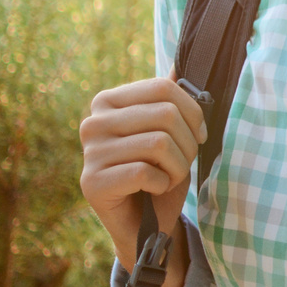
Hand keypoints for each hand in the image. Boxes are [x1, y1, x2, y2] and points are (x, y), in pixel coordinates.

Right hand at [79, 74, 200, 286]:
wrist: (146, 224)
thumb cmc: (160, 172)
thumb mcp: (170, 131)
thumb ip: (170, 98)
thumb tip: (180, 63)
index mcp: (108, 101)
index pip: (164, 88)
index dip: (194, 112)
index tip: (198, 134)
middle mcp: (92, 122)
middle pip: (166, 115)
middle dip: (189, 144)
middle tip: (183, 162)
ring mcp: (89, 153)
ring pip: (159, 144)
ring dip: (179, 166)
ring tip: (169, 177)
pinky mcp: (92, 183)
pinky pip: (145, 172)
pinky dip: (162, 184)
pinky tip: (153, 189)